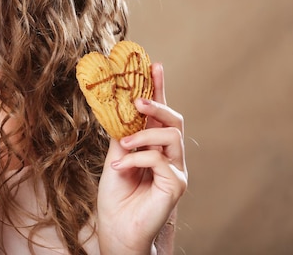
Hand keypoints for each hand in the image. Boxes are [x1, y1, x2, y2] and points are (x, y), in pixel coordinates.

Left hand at [97, 63, 187, 254]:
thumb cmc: (116, 196)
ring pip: (171, 135)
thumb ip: (121, 133)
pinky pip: (160, 161)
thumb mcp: (115, 156)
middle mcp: (170, 155)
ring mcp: (176, 170)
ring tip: (124, 145)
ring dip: (144, 135)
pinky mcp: (176, 185)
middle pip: (175, 119)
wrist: (116, 228)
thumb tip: (117, 105)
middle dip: (157, 105)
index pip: (160, 112)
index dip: (159, 88)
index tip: (154, 65)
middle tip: (137, 102)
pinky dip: (138, 160)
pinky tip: (121, 169)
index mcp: (155, 145)